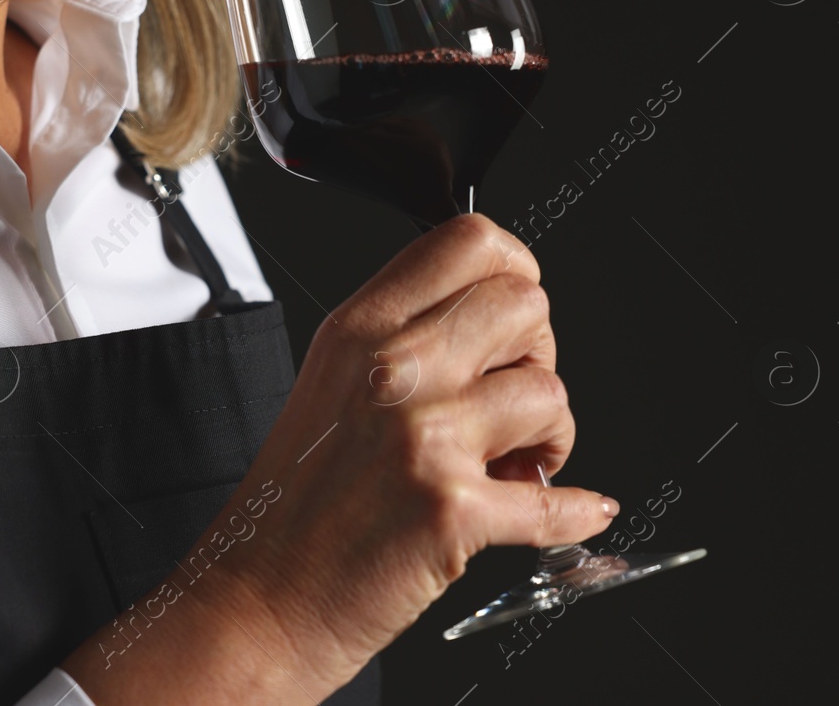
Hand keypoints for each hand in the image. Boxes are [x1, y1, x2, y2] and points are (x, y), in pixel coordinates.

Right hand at [207, 214, 614, 691]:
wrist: (264, 597)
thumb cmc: (298, 500)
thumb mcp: (333, 380)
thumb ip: (403, 335)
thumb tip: (498, 319)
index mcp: (360, 326)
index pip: (472, 242)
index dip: (517, 272)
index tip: (516, 313)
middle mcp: (392, 369)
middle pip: (526, 305)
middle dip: (538, 354)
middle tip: (512, 398)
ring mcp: (423, 435)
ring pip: (549, 393)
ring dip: (550, 436)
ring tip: (514, 464)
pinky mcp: (451, 508)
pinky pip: (556, 499)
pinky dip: (574, 510)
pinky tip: (571, 508)